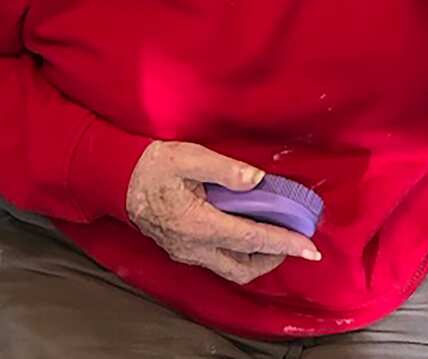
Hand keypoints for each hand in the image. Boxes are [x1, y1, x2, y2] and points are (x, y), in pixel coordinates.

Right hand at [126, 141, 320, 285]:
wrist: (117, 179)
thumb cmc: (153, 166)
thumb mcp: (189, 157)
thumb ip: (225, 170)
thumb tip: (256, 179)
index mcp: (199, 224)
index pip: (252, 239)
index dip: (284, 244)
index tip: (310, 248)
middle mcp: (194, 247)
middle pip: (243, 267)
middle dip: (273, 258)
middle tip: (293, 240)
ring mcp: (187, 252)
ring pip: (230, 269)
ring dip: (256, 259)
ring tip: (274, 237)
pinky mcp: (182, 249)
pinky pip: (217, 261)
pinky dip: (238, 253)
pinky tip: (246, 233)